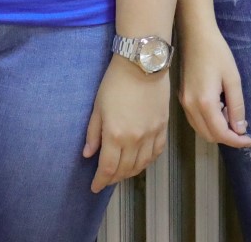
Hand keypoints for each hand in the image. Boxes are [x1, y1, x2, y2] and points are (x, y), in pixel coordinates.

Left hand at [83, 58, 169, 192]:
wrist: (142, 64)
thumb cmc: (115, 82)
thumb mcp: (98, 107)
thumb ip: (93, 133)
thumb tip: (88, 153)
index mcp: (115, 135)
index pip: (108, 168)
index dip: (100, 181)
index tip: (95, 187)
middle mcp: (135, 139)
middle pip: (124, 169)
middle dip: (113, 178)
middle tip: (106, 180)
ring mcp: (151, 134)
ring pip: (141, 164)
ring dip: (130, 172)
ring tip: (121, 172)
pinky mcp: (163, 127)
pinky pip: (157, 152)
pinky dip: (148, 161)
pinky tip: (140, 161)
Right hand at [176, 20, 250, 147]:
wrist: (195, 35)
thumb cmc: (217, 53)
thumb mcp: (233, 79)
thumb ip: (236, 106)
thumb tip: (240, 129)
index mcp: (204, 102)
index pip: (221, 133)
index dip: (237, 141)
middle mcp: (190, 107)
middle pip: (209, 136)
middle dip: (228, 137)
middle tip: (243, 127)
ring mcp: (184, 103)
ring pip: (201, 130)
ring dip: (218, 131)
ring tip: (232, 116)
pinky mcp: (182, 98)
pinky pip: (196, 121)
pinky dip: (209, 123)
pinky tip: (220, 109)